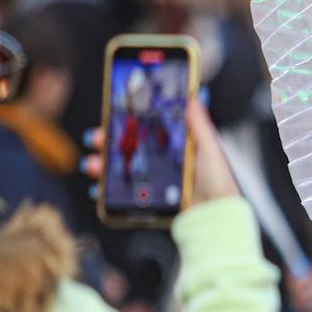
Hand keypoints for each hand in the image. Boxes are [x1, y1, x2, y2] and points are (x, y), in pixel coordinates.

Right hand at [81, 99, 237, 207]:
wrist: (215, 215)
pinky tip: (98, 188)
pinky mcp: (145, 202)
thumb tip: (193, 96)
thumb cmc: (217, 182)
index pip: (142, 132)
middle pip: (124, 150)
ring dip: (100, 165)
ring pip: (117, 171)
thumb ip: (199, 124)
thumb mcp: (210, 148)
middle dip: (105, 143)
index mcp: (171, 148)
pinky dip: (104, 191)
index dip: (123, 124)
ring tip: (94, 164)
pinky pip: (119, 195)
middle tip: (96, 138)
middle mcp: (158, 164)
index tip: (109, 116)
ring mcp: (149, 184)